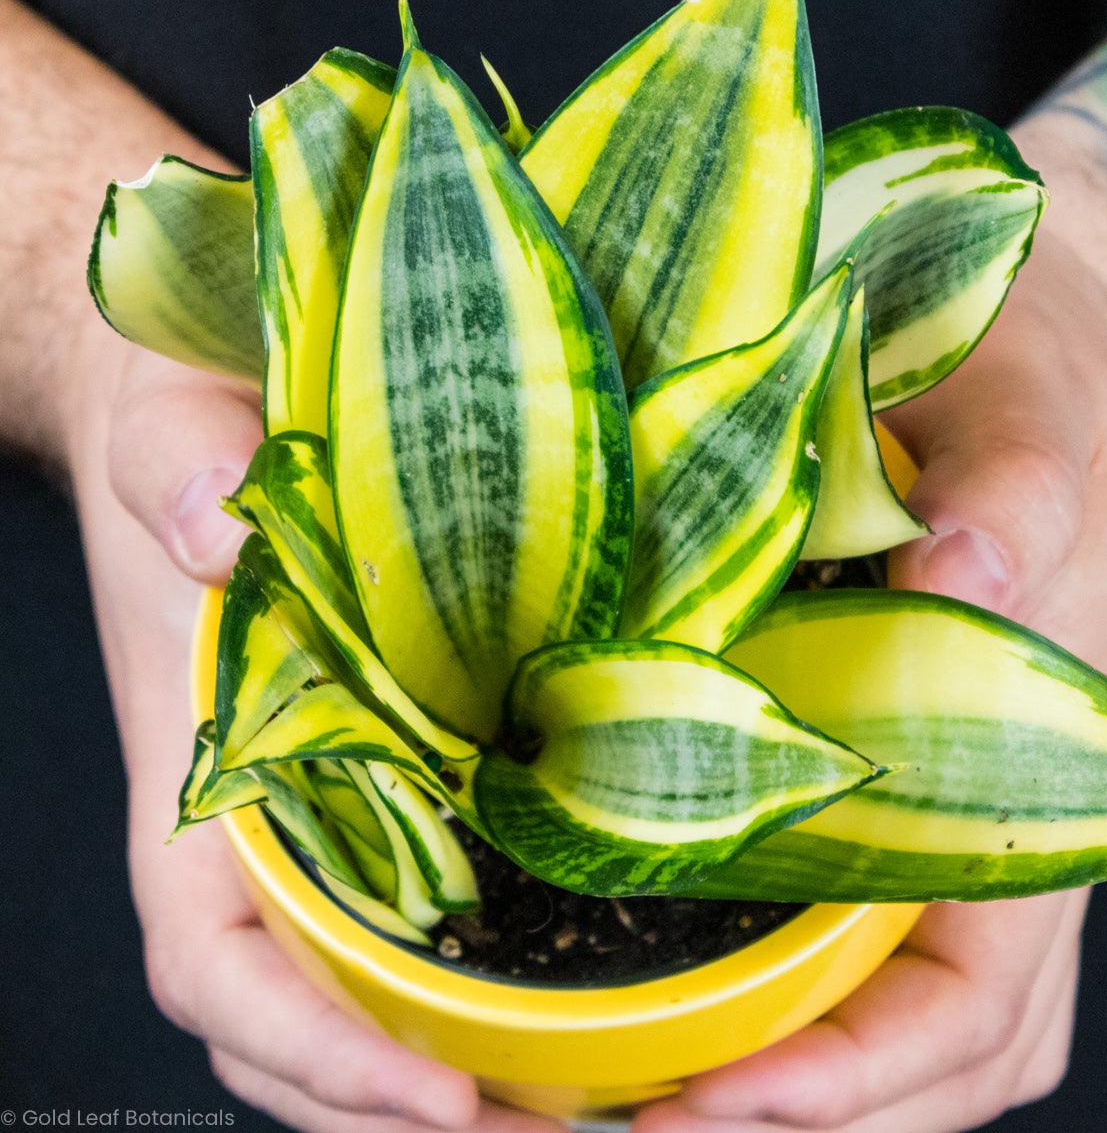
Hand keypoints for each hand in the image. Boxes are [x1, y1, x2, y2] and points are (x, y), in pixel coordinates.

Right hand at [66, 325, 559, 1132]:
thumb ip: (179, 472)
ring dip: (449, 1063)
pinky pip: (423, 893)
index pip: (215, 962)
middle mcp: (260, 813)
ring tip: (577, 1107)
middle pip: (301, 1017)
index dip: (308, 1046)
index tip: (432, 1095)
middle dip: (394, 1103)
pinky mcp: (393, 762)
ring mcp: (329, 800)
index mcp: (194, 771)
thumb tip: (217, 529)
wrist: (211, 405)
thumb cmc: (177, 427)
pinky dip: (479, 967)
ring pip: (366, 980)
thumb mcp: (168, 432)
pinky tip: (568, 987)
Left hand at [634, 221, 1106, 1130]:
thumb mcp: (1032, 415)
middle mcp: (995, 822)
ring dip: (778, 1068)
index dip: (858, 1070)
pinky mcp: (874, 769)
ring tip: (626, 1089)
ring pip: (880, 1005)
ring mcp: (934, 809)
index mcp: (1048, 777)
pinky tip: (663, 974)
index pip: (975, 994)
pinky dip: (763, 985)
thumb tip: (970, 568)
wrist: (1019, 353)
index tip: (717, 1097)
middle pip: (926, 1046)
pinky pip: (832, 919)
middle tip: (631, 1121)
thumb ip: (1017, 489)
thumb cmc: (1033, 387)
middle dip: (797, 1108)